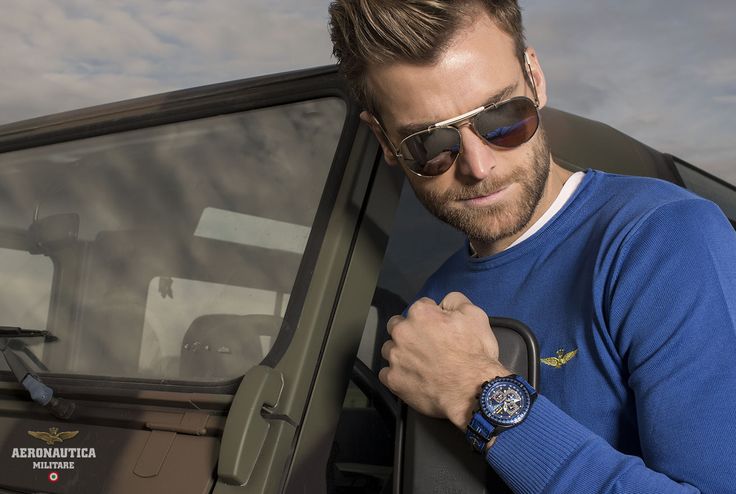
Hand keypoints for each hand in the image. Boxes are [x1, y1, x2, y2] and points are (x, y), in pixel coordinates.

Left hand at [378, 292, 509, 429]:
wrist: (472, 391)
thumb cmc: (475, 354)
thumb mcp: (475, 316)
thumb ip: (455, 301)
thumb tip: (443, 302)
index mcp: (420, 314)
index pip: (421, 307)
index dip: (433, 317)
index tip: (441, 329)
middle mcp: (402, 332)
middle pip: (398, 326)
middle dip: (410, 332)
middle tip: (428, 346)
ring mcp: (395, 357)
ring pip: (389, 349)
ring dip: (401, 353)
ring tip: (420, 364)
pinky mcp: (393, 380)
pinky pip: (387, 373)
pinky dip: (397, 375)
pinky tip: (412, 378)